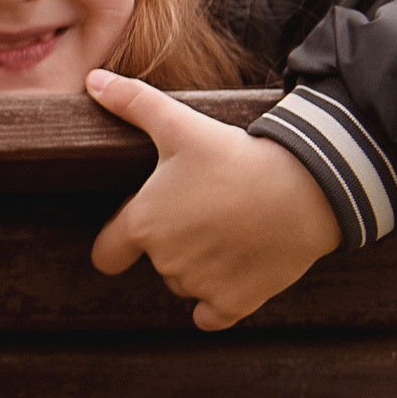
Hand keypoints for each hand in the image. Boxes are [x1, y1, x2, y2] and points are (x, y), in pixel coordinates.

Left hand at [85, 68, 341, 330]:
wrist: (304, 189)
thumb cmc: (235, 155)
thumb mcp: (178, 123)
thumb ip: (131, 103)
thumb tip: (92, 80)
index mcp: (143, 225)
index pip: (107, 254)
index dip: (119, 241)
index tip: (139, 226)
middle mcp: (166, 262)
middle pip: (155, 263)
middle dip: (172, 243)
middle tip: (203, 211)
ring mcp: (201, 286)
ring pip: (185, 285)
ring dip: (198, 267)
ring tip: (226, 229)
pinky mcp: (236, 303)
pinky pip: (212, 317)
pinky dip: (219, 301)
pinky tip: (233, 271)